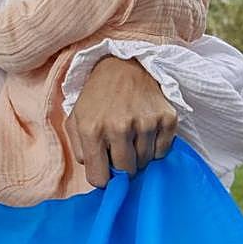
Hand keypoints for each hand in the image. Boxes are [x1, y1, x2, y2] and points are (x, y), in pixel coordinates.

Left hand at [66, 56, 177, 187]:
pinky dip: (154, 147)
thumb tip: (97, 174)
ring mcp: (145, 122)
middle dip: (121, 167)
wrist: (124, 65)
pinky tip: (145, 132)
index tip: (105, 171)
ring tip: (131, 137)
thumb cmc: (97, 96)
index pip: (99, 178)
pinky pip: (162, 151)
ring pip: (144, 162)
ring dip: (138, 156)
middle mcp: (119, 127)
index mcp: (91, 129)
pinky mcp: (166, 118)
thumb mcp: (76, 119)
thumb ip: (79, 150)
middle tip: (119, 151)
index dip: (102, 178)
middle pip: (125, 172)